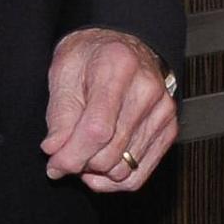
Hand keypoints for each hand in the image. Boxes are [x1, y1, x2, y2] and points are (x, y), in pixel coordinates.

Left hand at [43, 28, 176, 191]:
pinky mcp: (169, 129)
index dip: (72, 155)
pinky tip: (98, 169)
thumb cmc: (90, 56)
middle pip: (111, 152)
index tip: (54, 164)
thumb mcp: (64, 72)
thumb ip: (59, 114)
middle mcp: (147, 90)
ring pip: (124, 168)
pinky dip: (115, 179)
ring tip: (81, 153)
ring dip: (96, 172)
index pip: (97, 129)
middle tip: (63, 155)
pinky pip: (140, 173)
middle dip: (80, 163)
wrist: (123, 44)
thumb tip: (55, 152)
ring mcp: (163, 111)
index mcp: (117, 67)